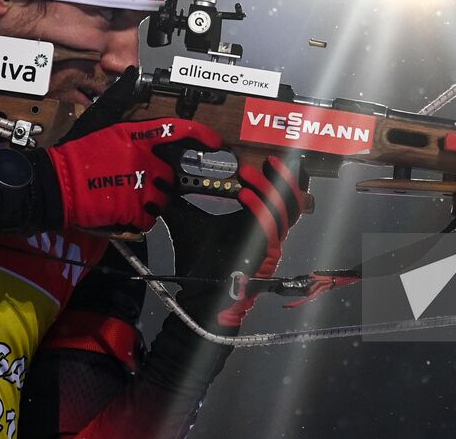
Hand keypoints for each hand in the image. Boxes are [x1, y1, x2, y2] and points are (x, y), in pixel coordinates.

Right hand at [46, 69, 220, 232]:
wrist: (57, 182)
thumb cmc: (75, 153)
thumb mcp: (99, 120)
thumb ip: (119, 98)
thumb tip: (131, 73)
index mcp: (136, 136)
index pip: (178, 130)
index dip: (201, 135)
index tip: (215, 141)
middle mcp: (143, 159)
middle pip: (169, 175)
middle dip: (158, 181)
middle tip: (135, 182)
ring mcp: (140, 185)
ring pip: (162, 198)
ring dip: (150, 201)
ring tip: (126, 196)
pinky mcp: (132, 209)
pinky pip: (149, 218)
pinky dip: (139, 218)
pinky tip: (122, 210)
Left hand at [165, 156, 307, 330]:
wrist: (200, 296)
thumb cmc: (199, 264)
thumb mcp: (192, 225)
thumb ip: (184, 203)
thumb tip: (163, 183)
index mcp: (258, 225)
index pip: (282, 198)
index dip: (281, 177)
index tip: (268, 159)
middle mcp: (269, 234)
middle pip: (292, 202)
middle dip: (281, 178)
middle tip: (265, 160)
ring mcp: (270, 246)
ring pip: (284, 212)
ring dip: (267, 189)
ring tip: (247, 173)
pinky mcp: (265, 256)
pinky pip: (270, 228)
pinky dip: (259, 208)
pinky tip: (244, 194)